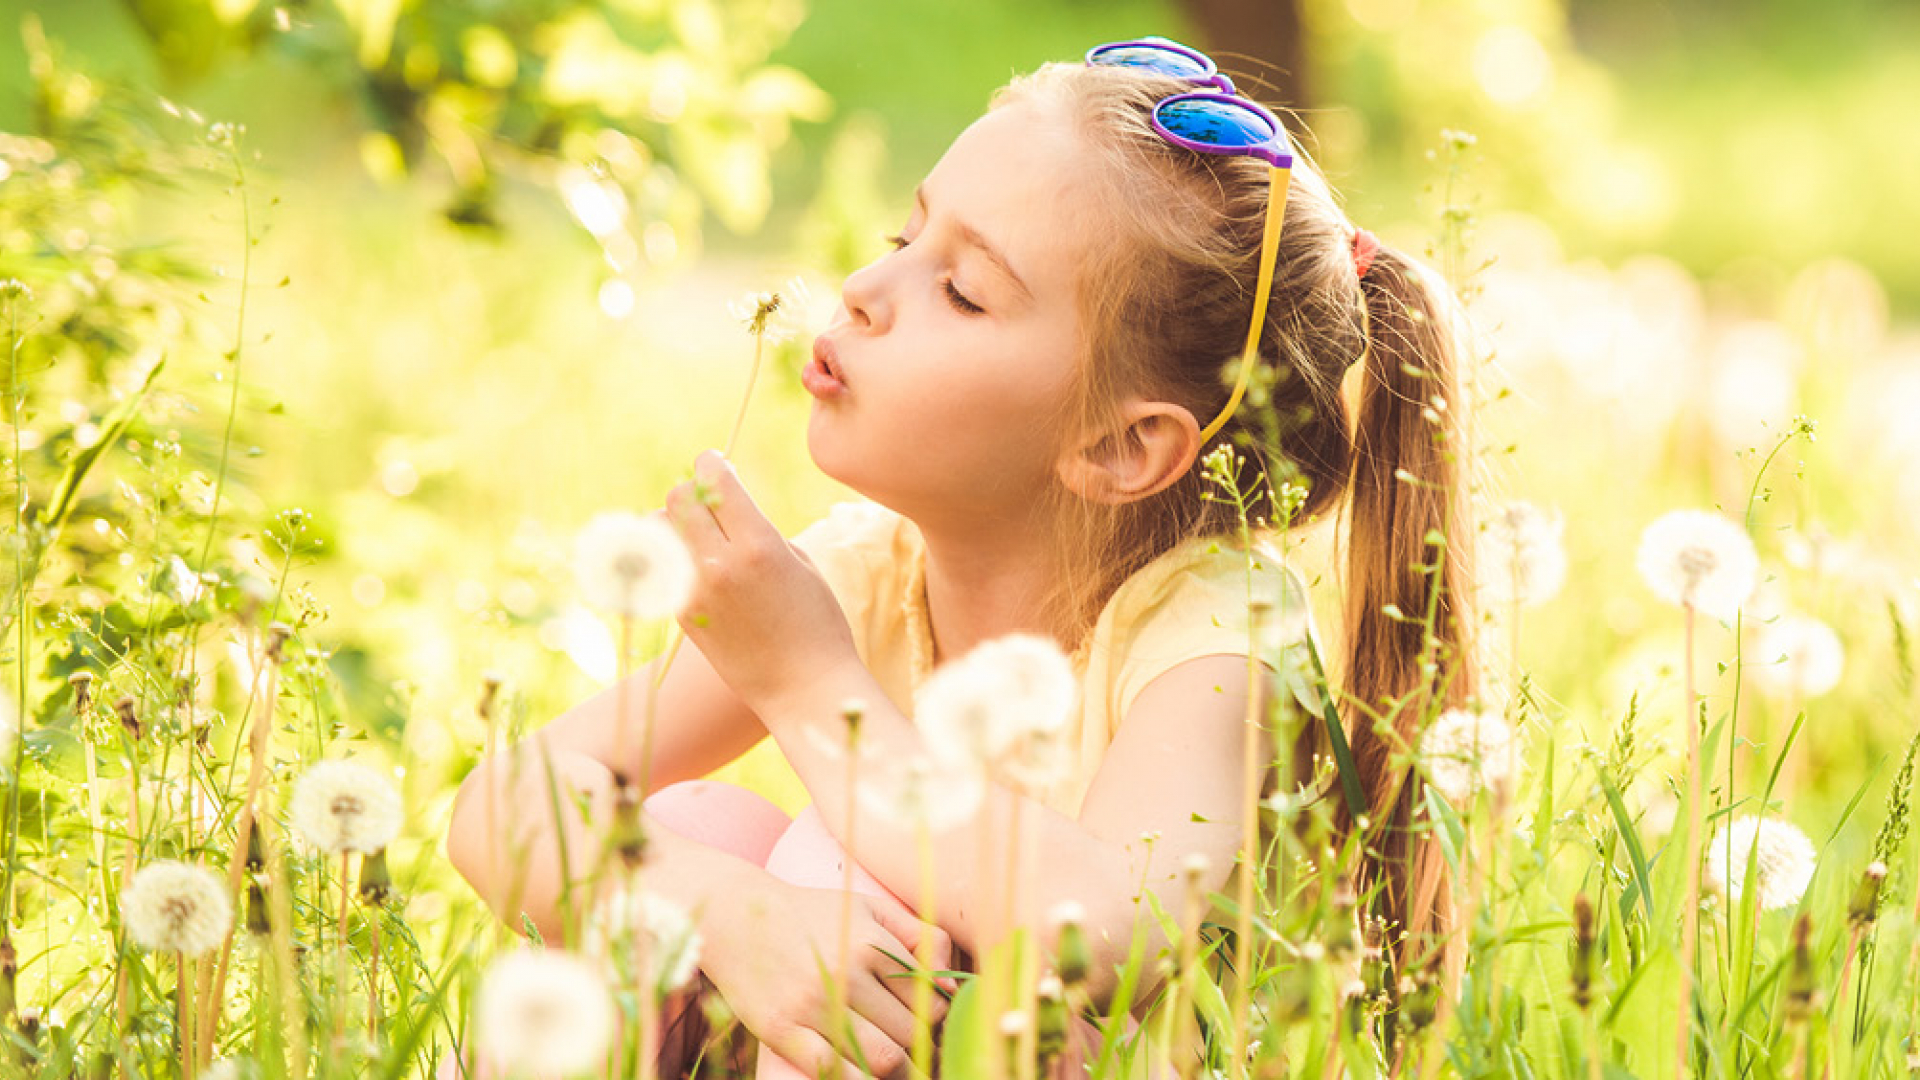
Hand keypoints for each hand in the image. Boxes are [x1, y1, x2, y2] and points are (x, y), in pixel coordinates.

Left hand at [663, 449, 859, 710]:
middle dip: (694, 493)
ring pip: (659, 529)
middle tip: (711, 504)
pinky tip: (696, 565)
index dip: (713, 464)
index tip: (716, 464)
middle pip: (678, 499)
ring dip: (675, 523)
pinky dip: (673, 555)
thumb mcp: (801, 563)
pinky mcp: (681, 614)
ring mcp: (694, 592)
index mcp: (758, 546)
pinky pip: (662, 565)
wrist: (803, 688)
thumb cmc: (817, 623)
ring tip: (700, 537)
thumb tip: (724, 509)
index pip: (716, 481)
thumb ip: (759, 528)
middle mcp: (719, 565)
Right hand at [701, 875, 954, 1078]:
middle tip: (920, 1053)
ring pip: (880, 1058)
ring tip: (900, 1070)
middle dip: (922, 1048)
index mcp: (870, 944)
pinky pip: (831, 1070)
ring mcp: (811, 1005)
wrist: (736, 916)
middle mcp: (845, 975)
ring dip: (899, 1071)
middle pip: (909, 1033)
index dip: (937, 1020)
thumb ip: (919, 936)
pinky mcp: (781, 1030)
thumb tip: (951, 984)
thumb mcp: (869, 908)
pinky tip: (864, 1076)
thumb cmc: (811, 913)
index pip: (929, 999)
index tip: (930, 1026)